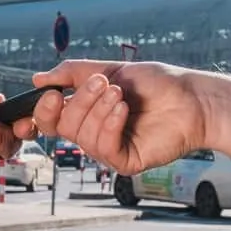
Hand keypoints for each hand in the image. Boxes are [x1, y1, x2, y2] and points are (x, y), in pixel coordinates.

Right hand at [21, 60, 230, 175]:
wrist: (191, 97)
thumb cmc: (156, 84)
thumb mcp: (109, 69)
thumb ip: (73, 73)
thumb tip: (39, 79)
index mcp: (87, 114)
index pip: (51, 120)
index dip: (44, 111)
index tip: (51, 94)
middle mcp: (94, 134)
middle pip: (63, 127)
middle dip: (81, 101)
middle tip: (103, 82)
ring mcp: (109, 150)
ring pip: (83, 137)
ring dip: (99, 110)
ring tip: (120, 93)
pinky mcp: (126, 162)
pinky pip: (104, 148)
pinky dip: (110, 125)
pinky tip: (124, 109)